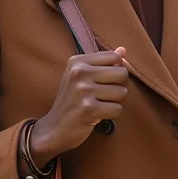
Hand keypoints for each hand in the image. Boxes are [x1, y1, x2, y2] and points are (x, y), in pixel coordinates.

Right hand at [30, 48, 128, 166]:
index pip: (114, 57)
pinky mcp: (89, 109)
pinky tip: (98, 115)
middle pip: (122, 73)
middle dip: (118, 86)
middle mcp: (80, 72)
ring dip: (115, 102)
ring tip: (99, 104)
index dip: (116, 70)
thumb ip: (103, 62)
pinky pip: (117, 109)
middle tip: (103, 95)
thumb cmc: (71, 101)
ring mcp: (84, 90)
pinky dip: (111, 114)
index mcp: (78, 61)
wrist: (54, 128)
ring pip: (122, 92)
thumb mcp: (81, 77)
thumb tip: (123, 50)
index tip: (104, 81)